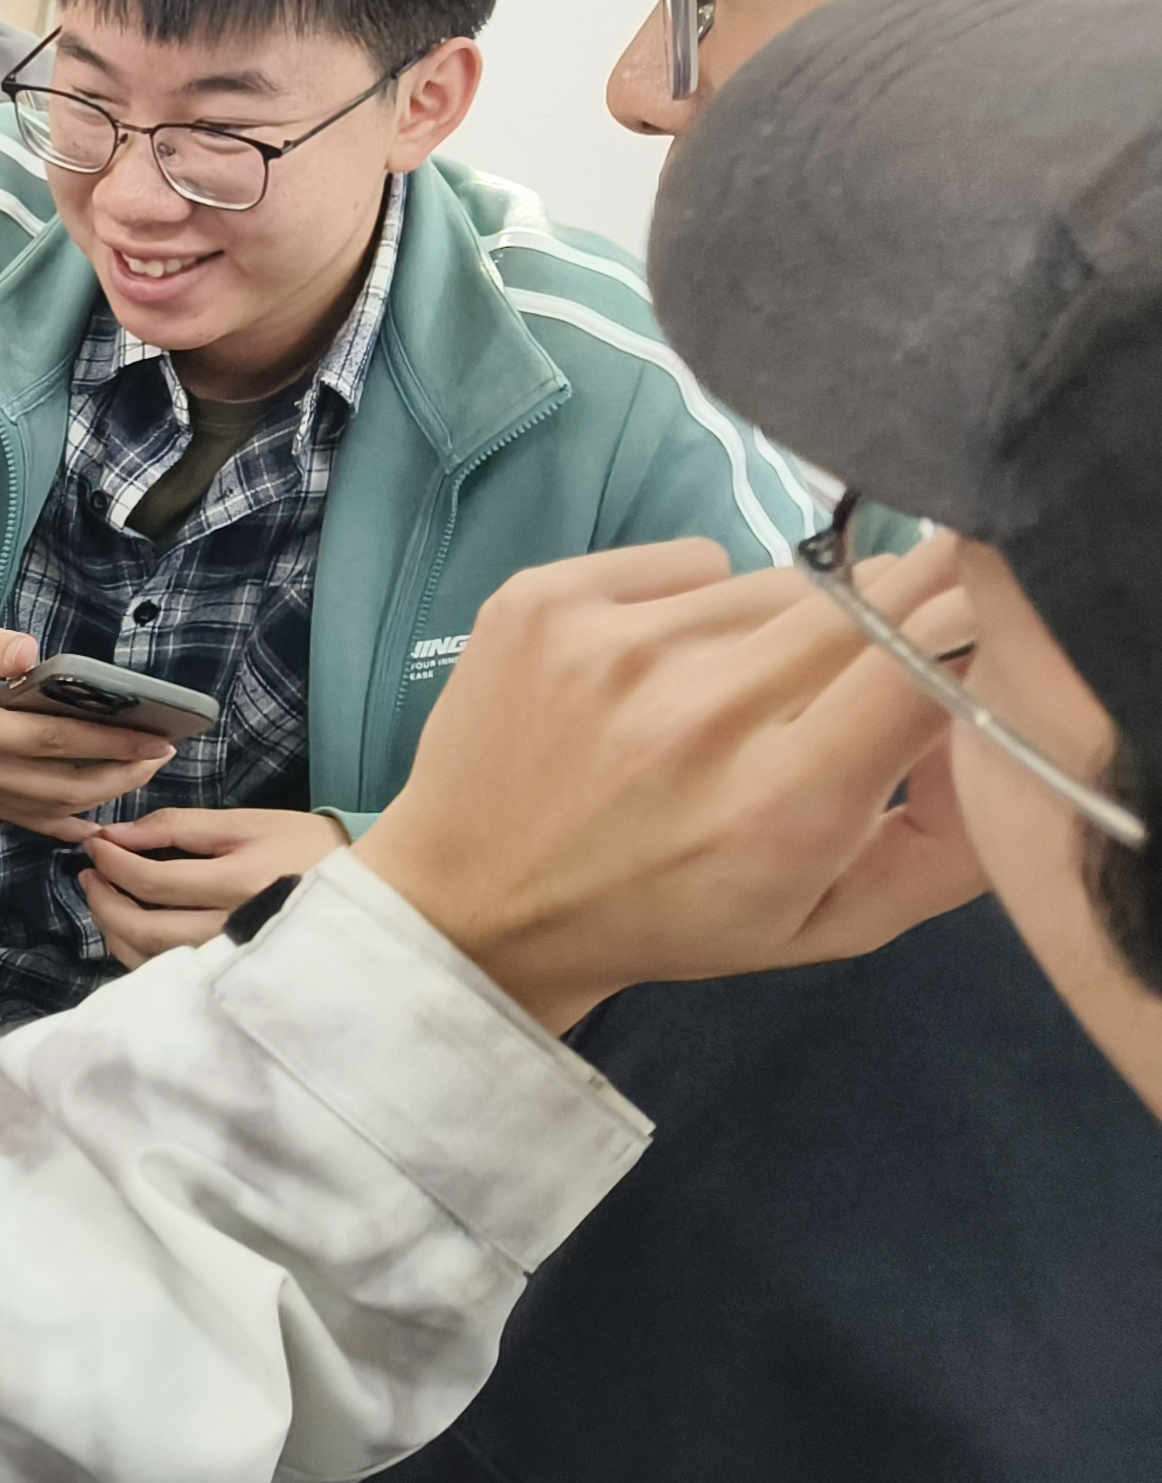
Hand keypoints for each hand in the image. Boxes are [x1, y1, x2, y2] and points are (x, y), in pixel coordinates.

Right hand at [0, 609, 175, 841]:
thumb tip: (34, 654)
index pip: (51, 741)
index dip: (108, 742)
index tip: (155, 737)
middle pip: (59, 786)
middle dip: (119, 773)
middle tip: (159, 755)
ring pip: (48, 810)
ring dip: (101, 797)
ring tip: (139, 773)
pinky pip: (26, 821)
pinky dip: (65, 824)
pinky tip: (98, 820)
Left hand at [78, 805, 348, 967]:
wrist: (364, 893)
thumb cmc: (302, 848)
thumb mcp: (246, 823)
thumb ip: (179, 827)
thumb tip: (117, 834)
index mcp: (239, 885)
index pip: (153, 882)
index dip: (112, 863)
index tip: (93, 844)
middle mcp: (234, 932)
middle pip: (146, 930)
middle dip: (104, 902)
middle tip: (88, 874)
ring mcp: (233, 962)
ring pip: (153, 960)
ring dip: (116, 930)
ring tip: (103, 897)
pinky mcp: (233, 978)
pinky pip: (171, 975)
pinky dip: (140, 952)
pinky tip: (132, 926)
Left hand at [353, 537, 988, 1031]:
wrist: (472, 905)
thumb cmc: (663, 916)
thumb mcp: (822, 923)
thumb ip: (944, 845)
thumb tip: (1010, 730)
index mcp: (780, 801)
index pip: (927, 655)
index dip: (963, 631)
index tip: (961, 638)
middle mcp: (699, 710)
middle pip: (864, 602)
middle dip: (883, 625)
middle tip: (838, 677)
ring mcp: (612, 644)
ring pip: (774, 583)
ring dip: (776, 630)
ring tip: (722, 699)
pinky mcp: (544, 599)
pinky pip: (689, 560)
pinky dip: (692, 603)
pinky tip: (652, 672)